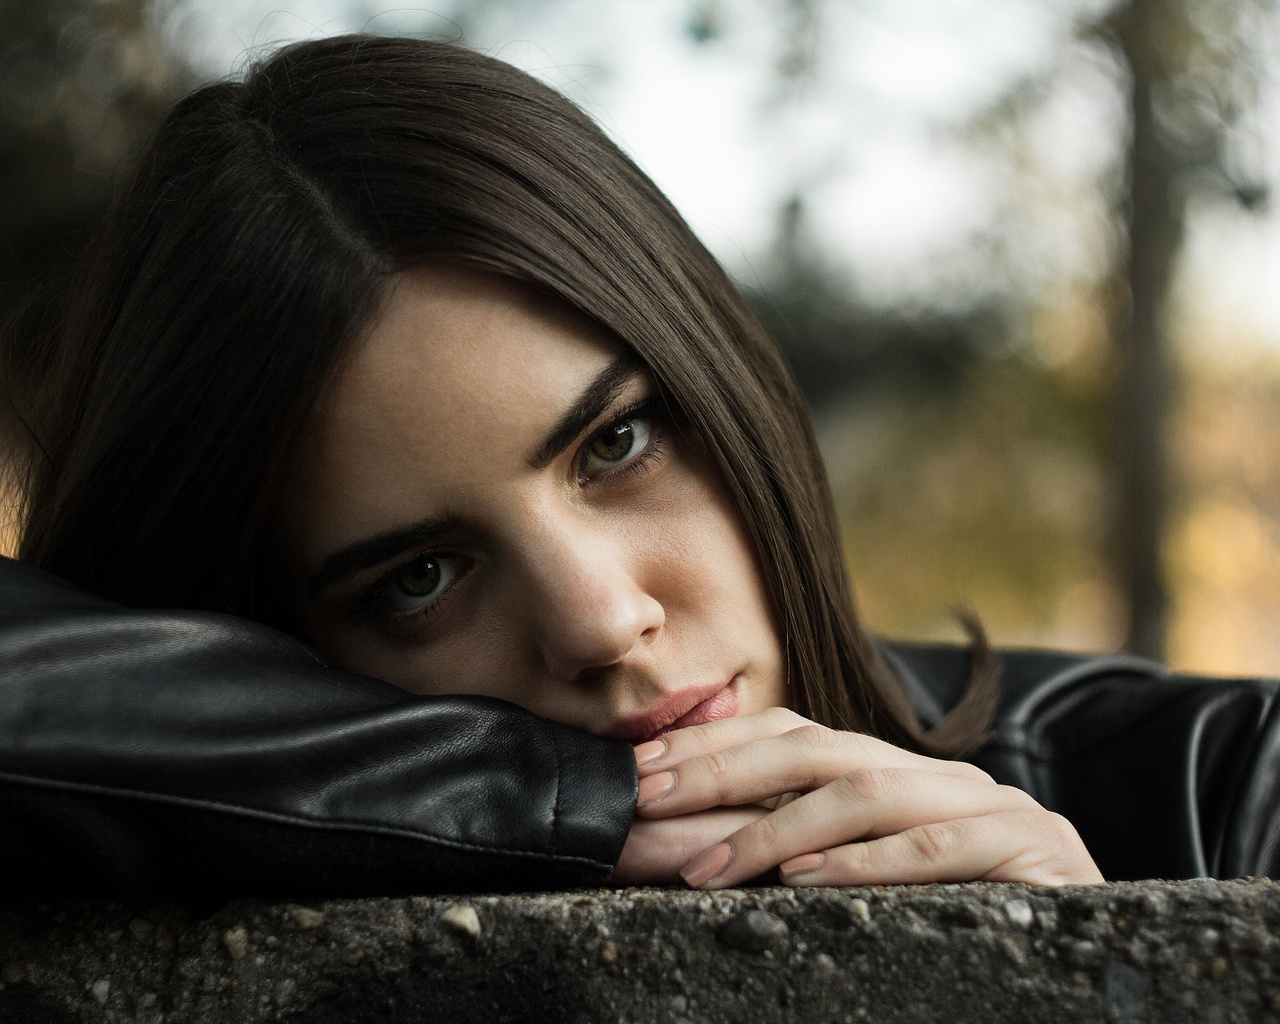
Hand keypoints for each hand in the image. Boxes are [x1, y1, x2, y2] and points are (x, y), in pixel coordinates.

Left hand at [628, 707, 1103, 888]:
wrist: (1095, 947)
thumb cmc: (968, 917)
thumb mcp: (873, 877)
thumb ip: (803, 850)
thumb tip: (692, 845)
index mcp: (896, 774)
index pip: (791, 735)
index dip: (712, 747)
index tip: (640, 773)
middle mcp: (935, 775)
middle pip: (815, 749)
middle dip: (723, 769)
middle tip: (650, 800)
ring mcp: (985, 805)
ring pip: (866, 791)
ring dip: (777, 828)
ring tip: (711, 865)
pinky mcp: (1029, 849)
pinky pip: (933, 849)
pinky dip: (864, 862)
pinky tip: (807, 881)